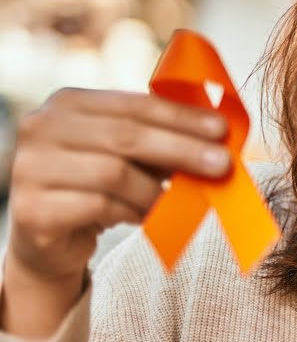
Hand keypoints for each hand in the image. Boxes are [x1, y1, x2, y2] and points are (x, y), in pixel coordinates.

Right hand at [1, 89, 229, 334]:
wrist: (48, 238)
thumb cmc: (95, 186)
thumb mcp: (124, 154)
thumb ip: (159, 139)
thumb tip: (217, 138)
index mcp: (67, 103)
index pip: (135, 105)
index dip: (182, 117)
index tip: (222, 130)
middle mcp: (41, 128)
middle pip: (127, 136)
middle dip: (182, 149)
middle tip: (222, 164)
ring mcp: (30, 168)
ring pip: (114, 174)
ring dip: (156, 190)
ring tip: (176, 201)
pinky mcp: (31, 210)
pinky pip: (98, 206)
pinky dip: (131, 212)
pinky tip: (145, 216)